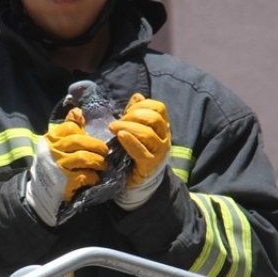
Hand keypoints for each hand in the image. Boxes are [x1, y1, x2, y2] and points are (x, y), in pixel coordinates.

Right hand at [24, 108, 108, 225]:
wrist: (40, 192)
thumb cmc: (52, 164)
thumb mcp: (55, 144)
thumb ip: (68, 127)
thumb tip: (78, 111)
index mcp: (51, 139)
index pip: (71, 128)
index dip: (85, 132)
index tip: (93, 140)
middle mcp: (53, 150)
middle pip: (80, 141)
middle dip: (97, 146)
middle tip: (105, 152)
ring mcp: (58, 166)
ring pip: (84, 157)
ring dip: (98, 161)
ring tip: (103, 164)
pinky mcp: (64, 182)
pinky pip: (85, 175)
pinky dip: (93, 176)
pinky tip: (95, 177)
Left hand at [108, 93, 170, 209]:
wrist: (139, 180)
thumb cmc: (136, 152)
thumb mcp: (137, 130)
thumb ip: (136, 114)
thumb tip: (137, 96)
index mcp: (162, 127)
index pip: (159, 108)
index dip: (142, 105)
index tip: (127, 111)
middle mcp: (164, 138)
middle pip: (153, 118)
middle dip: (133, 116)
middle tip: (117, 122)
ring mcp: (159, 152)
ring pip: (147, 134)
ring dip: (128, 127)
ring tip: (113, 128)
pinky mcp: (149, 165)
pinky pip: (141, 152)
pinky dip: (130, 142)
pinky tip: (120, 136)